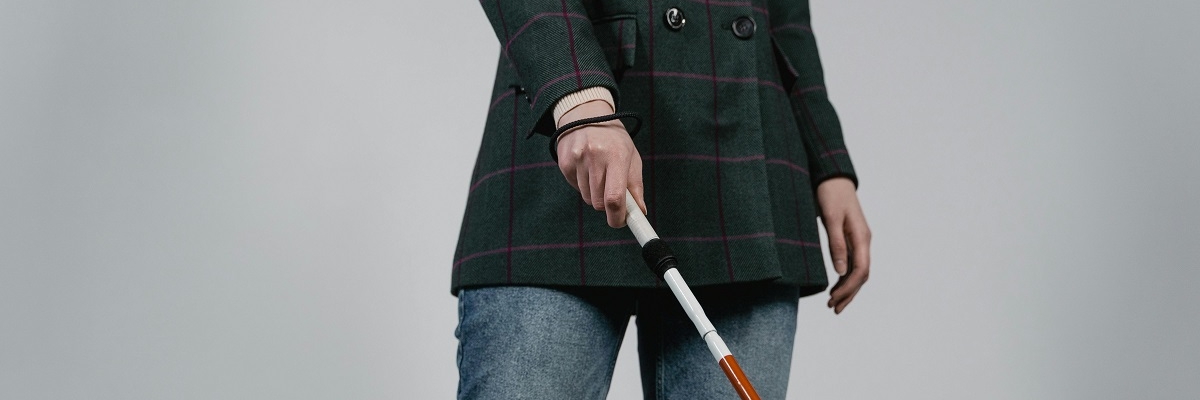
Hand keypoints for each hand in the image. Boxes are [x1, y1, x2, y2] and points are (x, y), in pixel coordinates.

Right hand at [555, 100, 646, 227]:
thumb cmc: (614, 140)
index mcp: (616, 156)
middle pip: (599, 203)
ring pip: (587, 198)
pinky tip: (587, 168)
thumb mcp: (631, 157)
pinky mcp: (564, 163)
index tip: (620, 222)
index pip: (614, 198)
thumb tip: (639, 212)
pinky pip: (576, 188)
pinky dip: (583, 185)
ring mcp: (577, 160)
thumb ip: (635, 186)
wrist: (586, 115)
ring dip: (595, 194)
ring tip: (599, 174)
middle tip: (612, 193)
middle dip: (607, 205)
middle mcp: (594, 157)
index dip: (617, 217)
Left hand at [816, 177, 870, 313]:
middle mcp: (863, 241)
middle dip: (849, 294)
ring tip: (833, 303)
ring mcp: (859, 240)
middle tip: (833, 308)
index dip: (849, 289)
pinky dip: (845, 278)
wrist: (832, 177)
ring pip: (858, 271)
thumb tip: (841, 272)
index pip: (861, 270)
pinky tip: (836, 286)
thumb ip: (836, 244)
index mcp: (861, 237)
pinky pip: (853, 263)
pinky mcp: (851, 238)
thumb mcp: (830, 218)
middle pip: (861, 275)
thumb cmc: (830, 194)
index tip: (834, 300)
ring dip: (847, 288)